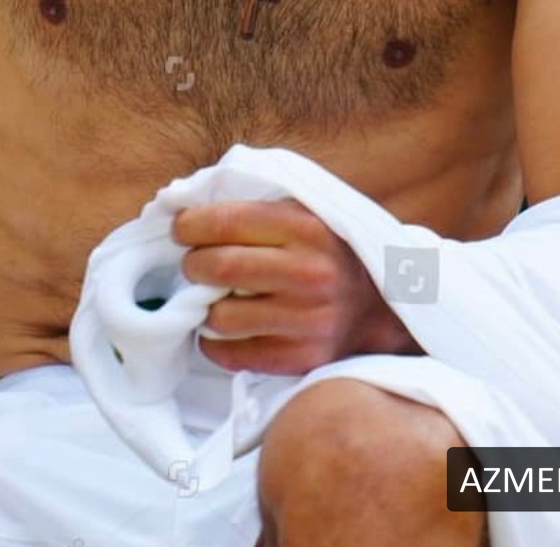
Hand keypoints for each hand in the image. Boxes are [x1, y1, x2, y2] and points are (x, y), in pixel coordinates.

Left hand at [172, 199, 419, 375]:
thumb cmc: (325, 251)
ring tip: (213, 296)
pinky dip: (214, 342)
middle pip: (218, 266)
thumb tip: (183, 201)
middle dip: (192, 263)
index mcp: (306, 227)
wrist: (379, 308)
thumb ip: (254, 205)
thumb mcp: (304, 213)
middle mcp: (309, 273)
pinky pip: (232, 354)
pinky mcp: (301, 358)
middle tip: (193, 263)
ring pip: (221, 316)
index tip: (181, 228)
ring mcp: (307, 320)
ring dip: (204, 306)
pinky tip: (222, 328)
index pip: (227, 221)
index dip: (190, 224)